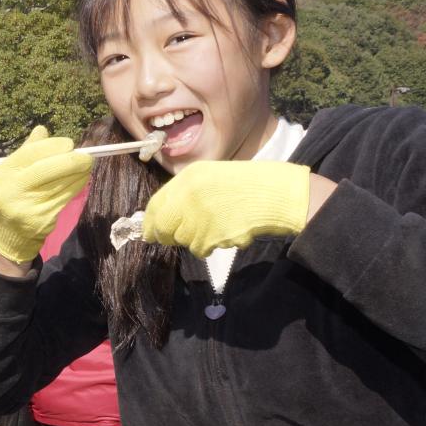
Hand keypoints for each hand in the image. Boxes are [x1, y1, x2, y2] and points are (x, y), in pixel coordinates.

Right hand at [0, 127, 93, 263]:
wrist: (9, 234)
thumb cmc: (13, 196)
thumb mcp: (11, 173)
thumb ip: (26, 152)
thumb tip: (42, 130)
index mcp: (2, 173)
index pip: (32, 152)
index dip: (55, 146)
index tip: (69, 144)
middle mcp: (12, 189)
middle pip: (50, 167)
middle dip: (74, 159)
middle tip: (86, 156)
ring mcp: (28, 206)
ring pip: (63, 183)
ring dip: (80, 173)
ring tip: (85, 167)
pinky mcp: (43, 218)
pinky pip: (66, 197)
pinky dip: (77, 186)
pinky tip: (80, 181)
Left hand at [142, 160, 312, 256]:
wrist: (275, 194)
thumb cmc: (245, 185)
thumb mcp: (210, 177)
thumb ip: (184, 194)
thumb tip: (162, 218)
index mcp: (187, 178)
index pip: (155, 205)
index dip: (150, 222)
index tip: (150, 232)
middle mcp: (189, 195)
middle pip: (164, 227)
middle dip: (168, 236)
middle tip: (178, 237)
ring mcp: (200, 216)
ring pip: (183, 240)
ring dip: (195, 239)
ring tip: (215, 227)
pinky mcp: (212, 235)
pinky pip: (201, 249)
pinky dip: (211, 246)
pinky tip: (226, 232)